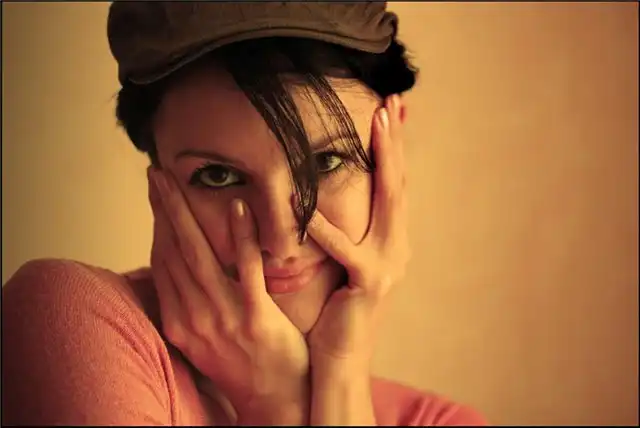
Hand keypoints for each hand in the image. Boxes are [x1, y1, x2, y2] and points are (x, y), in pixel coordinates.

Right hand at [148, 168, 308, 417]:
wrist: (274, 400)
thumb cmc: (243, 363)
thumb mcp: (205, 336)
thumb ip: (190, 303)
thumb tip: (178, 270)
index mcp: (179, 321)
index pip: (162, 261)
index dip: (158, 224)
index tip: (156, 194)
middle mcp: (193, 318)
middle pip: (172, 252)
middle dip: (163, 209)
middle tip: (156, 173)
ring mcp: (222, 317)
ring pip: (199, 255)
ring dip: (185, 214)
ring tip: (176, 181)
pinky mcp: (254, 317)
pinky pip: (245, 270)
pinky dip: (240, 238)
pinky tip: (238, 208)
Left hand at [306, 95, 409, 365]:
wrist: (339, 359)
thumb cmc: (336, 310)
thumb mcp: (347, 263)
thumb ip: (348, 230)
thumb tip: (331, 196)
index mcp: (391, 241)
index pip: (395, 185)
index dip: (394, 147)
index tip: (391, 111)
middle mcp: (398, 247)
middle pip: (400, 183)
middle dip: (396, 141)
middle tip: (392, 102)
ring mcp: (389, 266)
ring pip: (390, 202)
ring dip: (384, 160)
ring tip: (376, 124)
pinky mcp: (368, 284)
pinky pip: (347, 249)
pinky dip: (328, 226)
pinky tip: (309, 202)